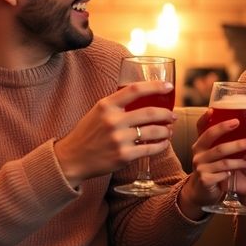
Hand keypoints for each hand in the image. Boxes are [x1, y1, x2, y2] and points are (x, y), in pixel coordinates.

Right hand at [54, 81, 175, 187]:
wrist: (72, 159)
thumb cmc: (87, 134)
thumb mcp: (97, 112)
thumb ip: (117, 105)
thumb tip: (142, 97)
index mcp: (106, 105)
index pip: (134, 90)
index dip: (155, 86)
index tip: (168, 86)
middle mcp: (113, 121)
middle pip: (149, 113)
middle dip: (166, 114)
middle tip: (173, 115)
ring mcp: (119, 139)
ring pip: (153, 132)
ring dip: (166, 131)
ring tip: (169, 130)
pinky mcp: (124, 156)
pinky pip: (150, 149)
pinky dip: (161, 145)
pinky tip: (164, 143)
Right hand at [178, 110, 245, 217]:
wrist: (211, 195)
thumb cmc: (221, 170)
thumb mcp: (226, 154)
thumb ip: (236, 140)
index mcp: (203, 143)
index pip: (200, 127)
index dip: (205, 118)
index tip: (212, 109)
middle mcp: (199, 152)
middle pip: (210, 137)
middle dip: (225, 129)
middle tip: (238, 123)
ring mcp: (200, 167)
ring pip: (221, 158)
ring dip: (238, 158)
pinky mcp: (205, 180)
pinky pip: (221, 173)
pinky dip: (232, 172)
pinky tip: (239, 170)